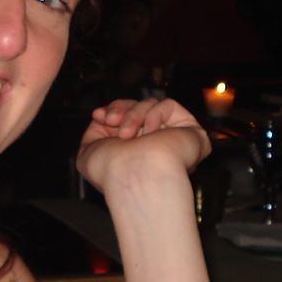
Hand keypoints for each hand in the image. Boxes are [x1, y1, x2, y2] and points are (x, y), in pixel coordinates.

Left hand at [76, 98, 210, 195]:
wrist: (134, 175)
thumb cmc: (111, 172)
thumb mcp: (89, 152)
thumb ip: (95, 133)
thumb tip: (101, 117)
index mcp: (137, 154)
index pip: (128, 120)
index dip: (113, 111)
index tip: (98, 115)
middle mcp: (157, 147)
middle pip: (138, 108)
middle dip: (121, 110)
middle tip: (110, 121)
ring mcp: (174, 140)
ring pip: (151, 105)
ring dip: (134, 115)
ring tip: (126, 135)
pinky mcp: (192, 133)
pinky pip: (169, 106)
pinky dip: (154, 115)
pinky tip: (151, 132)